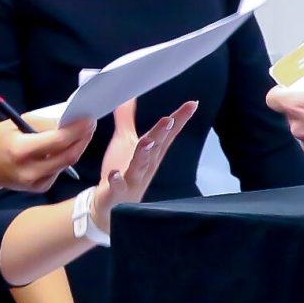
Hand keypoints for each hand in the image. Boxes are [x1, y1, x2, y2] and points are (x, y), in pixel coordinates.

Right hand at [0, 118, 94, 192]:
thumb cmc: (0, 138)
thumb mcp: (19, 123)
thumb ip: (46, 124)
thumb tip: (72, 122)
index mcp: (21, 150)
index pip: (58, 141)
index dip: (77, 130)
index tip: (89, 119)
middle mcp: (29, 170)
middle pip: (68, 156)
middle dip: (82, 139)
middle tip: (90, 125)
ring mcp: (34, 182)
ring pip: (67, 163)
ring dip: (77, 147)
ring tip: (81, 133)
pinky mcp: (39, 187)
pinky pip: (59, 171)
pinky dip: (64, 158)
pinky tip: (64, 148)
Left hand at [90, 101, 197, 231]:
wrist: (110, 206)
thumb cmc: (123, 170)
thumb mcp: (125, 141)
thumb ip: (126, 118)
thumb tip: (128, 95)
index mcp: (151, 152)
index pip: (168, 133)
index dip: (180, 119)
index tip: (193, 104)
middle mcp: (146, 165)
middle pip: (156, 147)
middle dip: (162, 133)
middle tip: (169, 119)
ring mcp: (133, 179)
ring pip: (140, 166)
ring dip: (144, 154)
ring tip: (147, 142)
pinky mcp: (117, 192)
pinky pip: (117, 186)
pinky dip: (117, 180)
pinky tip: (115, 173)